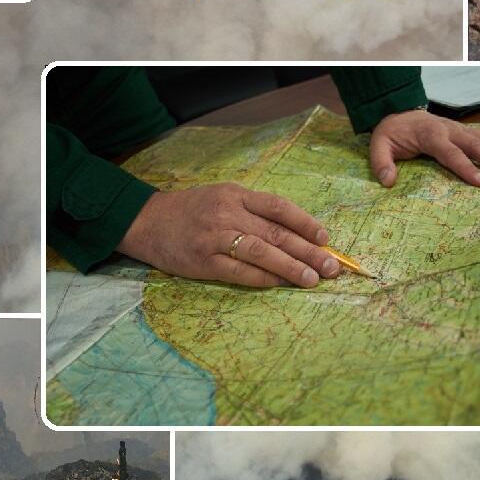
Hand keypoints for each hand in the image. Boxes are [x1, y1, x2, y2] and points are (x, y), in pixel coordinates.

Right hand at [118, 183, 337, 288]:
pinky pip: (239, 272)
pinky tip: (280, 285)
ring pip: (262, 252)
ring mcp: (215, 238)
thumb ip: (253, 210)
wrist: (147, 221)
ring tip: (312, 279)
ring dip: (291, 267)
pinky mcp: (203, 262)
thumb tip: (294, 233)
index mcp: (236, 194)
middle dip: (308, 251)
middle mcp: (228, 213)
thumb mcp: (222, 197)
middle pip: (277, 233)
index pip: (279, 207)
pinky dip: (262, 279)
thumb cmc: (192, 210)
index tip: (326, 238)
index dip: (306, 222)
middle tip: (332, 266)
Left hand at [367, 108, 479, 187]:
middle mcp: (450, 130)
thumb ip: (382, 162)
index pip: (451, 153)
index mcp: (431, 135)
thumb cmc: (392, 132)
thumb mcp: (379, 145)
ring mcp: (460, 128)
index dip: (467, 168)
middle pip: (476, 145)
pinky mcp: (465, 130)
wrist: (399, 111)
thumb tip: (388, 181)